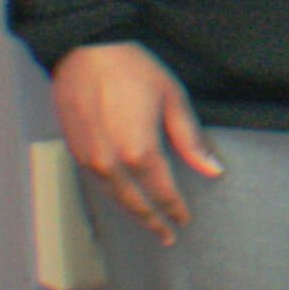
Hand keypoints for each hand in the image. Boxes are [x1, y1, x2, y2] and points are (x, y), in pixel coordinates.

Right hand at [52, 42, 221, 244]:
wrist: (85, 53)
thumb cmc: (134, 70)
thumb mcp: (173, 99)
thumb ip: (191, 139)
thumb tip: (213, 169)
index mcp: (139, 151)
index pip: (162, 192)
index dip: (175, 209)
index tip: (186, 221)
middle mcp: (110, 163)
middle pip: (135, 203)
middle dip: (153, 222)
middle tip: (168, 236)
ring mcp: (89, 159)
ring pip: (113, 198)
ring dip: (132, 213)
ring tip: (150, 224)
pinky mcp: (76, 152)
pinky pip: (98, 184)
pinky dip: (114, 197)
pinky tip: (124, 199)